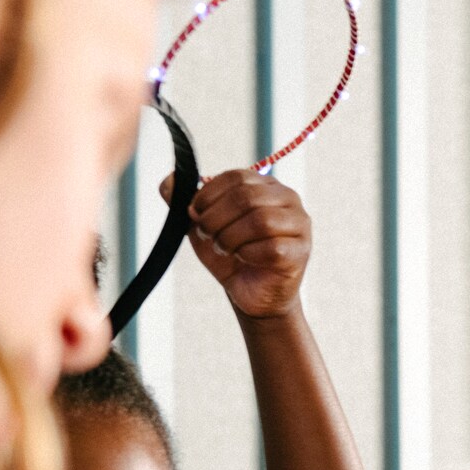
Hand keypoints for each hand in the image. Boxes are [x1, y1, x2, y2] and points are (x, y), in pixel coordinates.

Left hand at [159, 169, 311, 317]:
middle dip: (216, 219)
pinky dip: (248, 255)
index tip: (194, 214)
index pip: (236, 177)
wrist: (250, 292)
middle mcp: (288, 199)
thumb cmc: (231, 254)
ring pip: (260, 221)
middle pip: (247, 197)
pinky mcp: (300, 251)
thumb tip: (168, 180)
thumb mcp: (203, 224)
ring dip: (231, 238)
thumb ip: (186, 201)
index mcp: (265, 185)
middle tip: (207, 235)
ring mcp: (299, 224)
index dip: (208, 195)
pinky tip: (244, 260)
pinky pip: (271, 248)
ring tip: (225, 248)